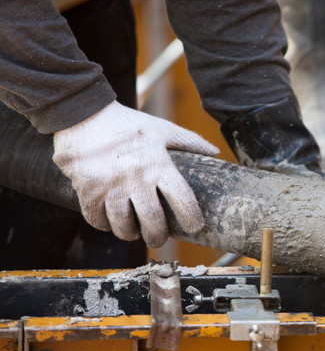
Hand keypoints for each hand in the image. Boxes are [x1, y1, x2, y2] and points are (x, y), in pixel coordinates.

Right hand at [53, 101, 219, 246]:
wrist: (83, 113)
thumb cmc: (127, 123)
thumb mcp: (161, 128)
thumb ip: (189, 141)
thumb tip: (215, 152)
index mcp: (159, 165)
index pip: (183, 200)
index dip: (192, 218)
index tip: (194, 227)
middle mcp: (137, 179)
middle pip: (152, 221)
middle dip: (157, 236)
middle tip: (157, 238)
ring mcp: (111, 186)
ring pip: (123, 226)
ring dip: (129, 234)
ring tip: (133, 232)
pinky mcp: (88, 190)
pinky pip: (97, 219)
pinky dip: (104, 225)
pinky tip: (109, 222)